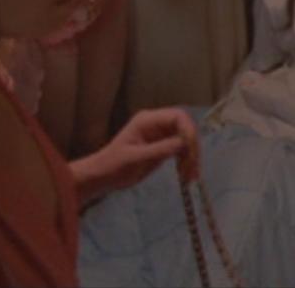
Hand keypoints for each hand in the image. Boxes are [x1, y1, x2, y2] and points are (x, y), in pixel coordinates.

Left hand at [77, 108, 200, 198]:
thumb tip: (184, 143)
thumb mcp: (136, 158)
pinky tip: (186, 175)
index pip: (177, 116)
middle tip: (193, 169)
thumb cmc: (113, 166)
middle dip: (192, 147)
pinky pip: (181, 150)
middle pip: (184, 127)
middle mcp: (156, 124)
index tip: (191, 151)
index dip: (188, 131)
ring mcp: (160, 135)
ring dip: (191, 156)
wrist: (102, 177)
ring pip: (185, 139)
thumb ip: (160, 149)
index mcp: (147, 120)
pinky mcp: (162, 147)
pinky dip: (186, 161)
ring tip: (190, 177)